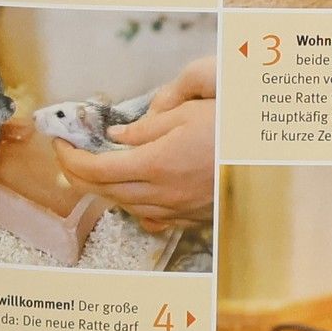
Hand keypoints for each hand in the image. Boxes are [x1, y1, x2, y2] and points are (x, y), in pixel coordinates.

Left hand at [51, 58, 216, 231]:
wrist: (272, 154)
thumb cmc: (232, 125)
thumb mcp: (186, 113)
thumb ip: (144, 130)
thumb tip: (114, 138)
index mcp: (156, 165)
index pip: (95, 170)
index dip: (70, 158)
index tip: (59, 143)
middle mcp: (163, 193)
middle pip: (104, 191)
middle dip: (78, 173)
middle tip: (67, 155)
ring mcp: (178, 209)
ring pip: (125, 206)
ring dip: (103, 189)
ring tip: (92, 170)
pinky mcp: (193, 217)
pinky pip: (152, 216)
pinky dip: (132, 203)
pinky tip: (130, 191)